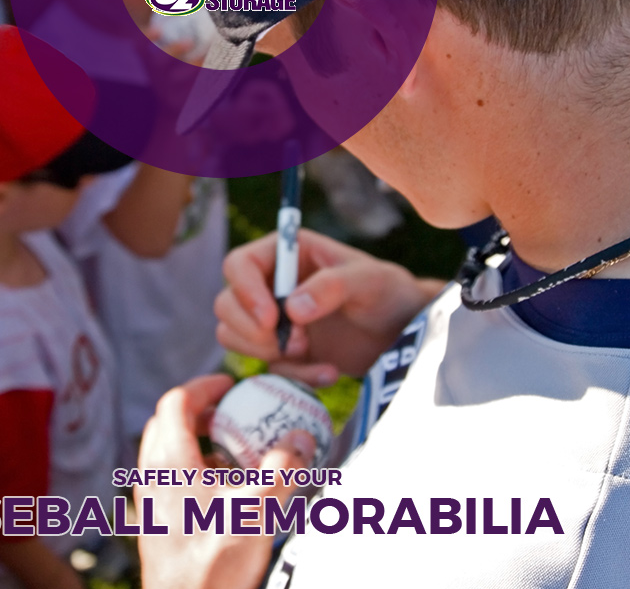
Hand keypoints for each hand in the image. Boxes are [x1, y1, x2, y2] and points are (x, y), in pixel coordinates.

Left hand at [136, 375, 315, 588]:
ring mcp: (149, 501)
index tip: (232, 385)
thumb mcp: (258, 507)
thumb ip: (283, 466)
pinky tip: (227, 494)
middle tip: (232, 413)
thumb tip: (300, 439)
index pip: (177, 400)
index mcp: (169, 460)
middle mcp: (151, 475)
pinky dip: (196, 472)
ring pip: (167, 453)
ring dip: (199, 443)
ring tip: (235, 455)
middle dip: (201, 411)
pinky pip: (171, 481)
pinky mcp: (155, 523)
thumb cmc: (213, 562)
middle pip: (168, 422)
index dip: (205, 385)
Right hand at [216, 230, 445, 382]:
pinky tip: (329, 372)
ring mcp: (272, 320)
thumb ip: (332, 286)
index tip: (271, 319)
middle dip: (251, 330)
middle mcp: (270, 284)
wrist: (403, 332)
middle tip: (291, 343)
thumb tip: (291, 308)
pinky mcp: (282, 351)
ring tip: (310, 354)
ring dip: (267, 354)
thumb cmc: (388, 293)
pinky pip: (266, 367)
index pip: (239, 264)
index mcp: (286, 253)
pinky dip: (293, 376)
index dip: (245, 291)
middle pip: (226, 304)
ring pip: (233, 337)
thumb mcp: (369, 280)